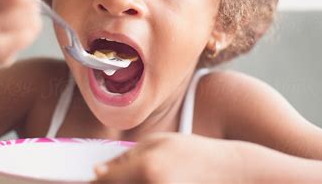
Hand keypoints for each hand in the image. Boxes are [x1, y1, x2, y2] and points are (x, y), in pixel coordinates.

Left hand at [93, 132, 243, 182]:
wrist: (228, 172)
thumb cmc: (192, 152)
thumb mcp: (157, 142)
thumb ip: (125, 157)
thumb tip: (97, 172)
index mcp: (146, 169)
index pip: (103, 182)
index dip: (93, 182)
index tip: (93, 179)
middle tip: (109, 179)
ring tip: (139, 177)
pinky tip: (146, 182)